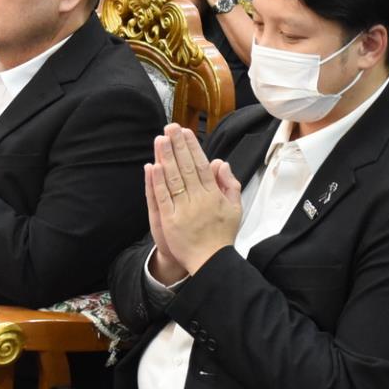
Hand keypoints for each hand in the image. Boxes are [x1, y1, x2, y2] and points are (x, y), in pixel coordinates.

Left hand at [144, 124, 242, 277]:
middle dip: (178, 145)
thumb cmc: (222, 235)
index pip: (201, 165)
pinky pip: (163, 198)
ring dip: (166, 157)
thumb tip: (221, 163)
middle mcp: (199, 199)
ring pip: (173, 178)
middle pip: (186, 167)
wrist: (211, 262)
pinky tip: (153, 166)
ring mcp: (183, 209)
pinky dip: (157, 182)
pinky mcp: (170, 221)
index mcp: (214, 195)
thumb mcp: (235, 208)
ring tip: (161, 139)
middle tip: (171, 127)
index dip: (193, 147)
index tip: (187, 132)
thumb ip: (230, 184)